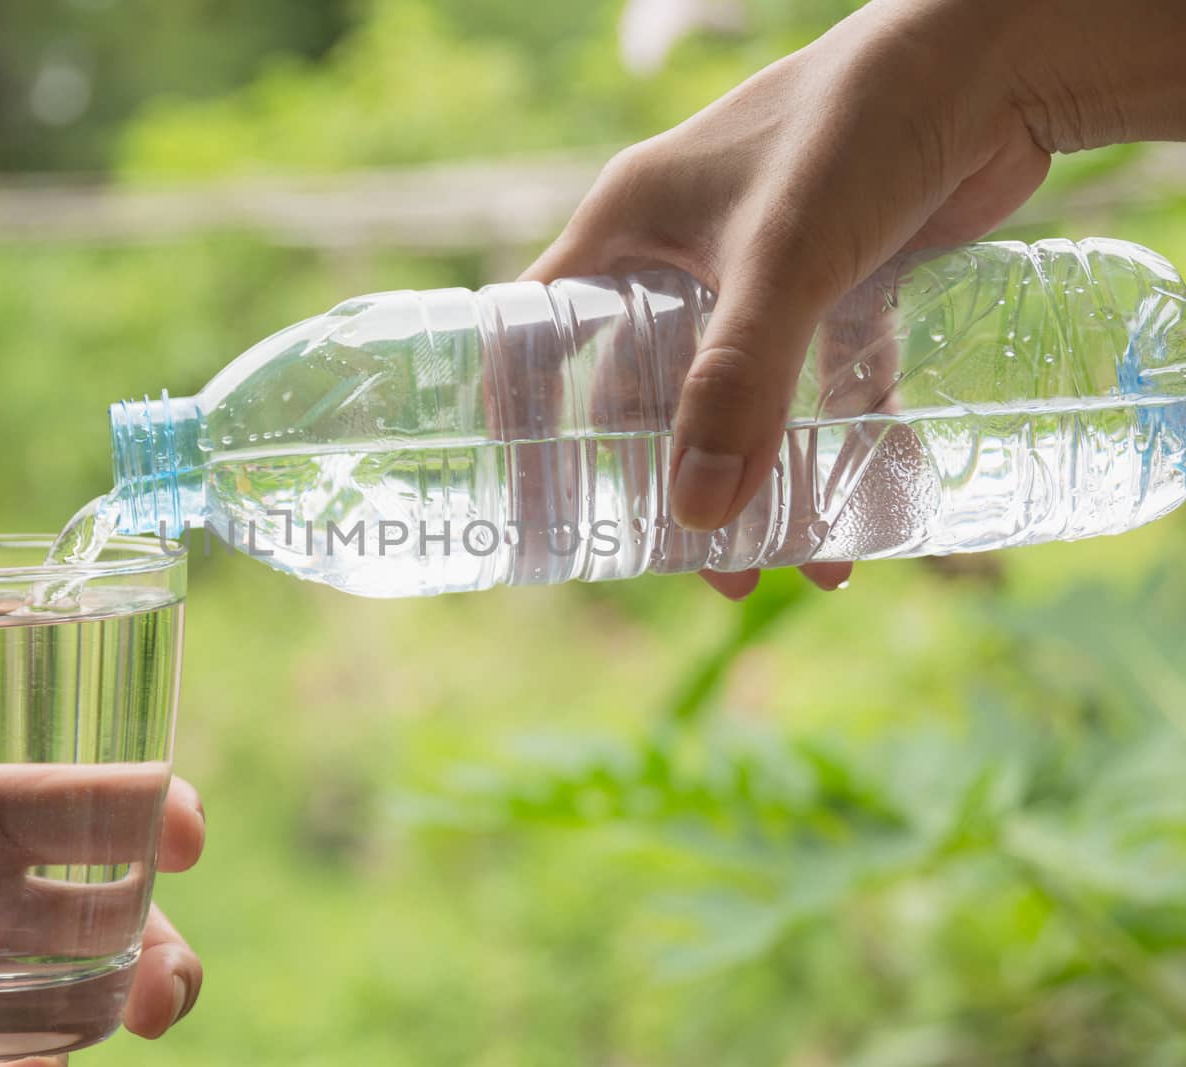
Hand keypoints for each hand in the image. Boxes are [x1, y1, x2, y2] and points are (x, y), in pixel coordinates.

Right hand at [523, 0, 1185, 597]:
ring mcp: (761, 265)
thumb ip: (738, 386)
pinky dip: (836, 441)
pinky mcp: (839, 279)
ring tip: (787, 558)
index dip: (525, 416)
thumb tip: (700, 518)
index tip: (533, 500)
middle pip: (644, 382)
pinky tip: (864, 512)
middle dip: (666, 476)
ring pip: (738, 392)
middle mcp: (683, 248)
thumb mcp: (784, 260)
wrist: (999, 60)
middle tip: (688, 559)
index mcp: (629, 228)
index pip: (540, 332)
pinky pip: (819, 379)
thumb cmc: (862, 127)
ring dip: (759, 476)